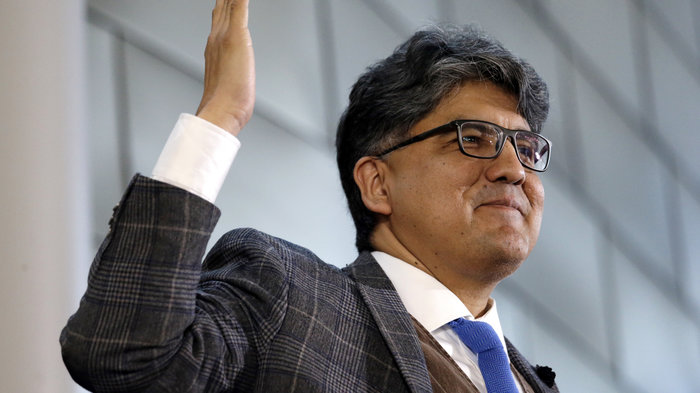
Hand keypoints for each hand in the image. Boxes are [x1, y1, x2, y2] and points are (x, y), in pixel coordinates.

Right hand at [196, 0, 254, 135]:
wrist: (222, 108)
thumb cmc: (225, 103)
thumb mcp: (225, 85)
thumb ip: (225, 77)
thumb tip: (228, 82)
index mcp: (213, 47)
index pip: (219, 19)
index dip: (223, 5)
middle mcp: (216, 37)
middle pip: (222, 7)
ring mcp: (224, 35)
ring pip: (229, 3)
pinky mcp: (236, 36)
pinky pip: (240, 8)